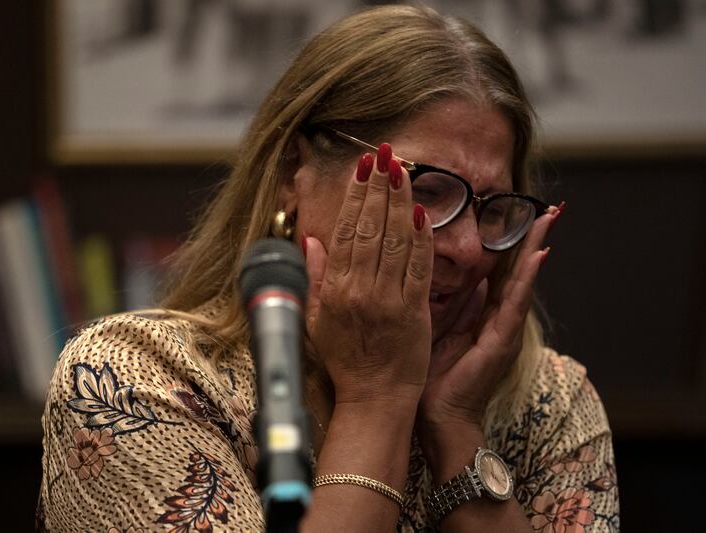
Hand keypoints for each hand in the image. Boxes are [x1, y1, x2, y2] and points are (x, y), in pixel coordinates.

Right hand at [302, 146, 433, 405]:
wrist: (374, 399)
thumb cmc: (343, 360)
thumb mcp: (315, 320)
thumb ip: (314, 278)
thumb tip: (311, 239)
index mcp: (336, 290)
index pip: (348, 232)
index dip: (357, 196)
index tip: (362, 168)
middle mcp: (362, 290)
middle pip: (373, 229)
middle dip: (379, 188)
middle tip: (385, 154)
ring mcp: (391, 300)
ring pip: (398, 241)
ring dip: (401, 202)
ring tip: (404, 171)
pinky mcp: (416, 311)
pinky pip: (420, 267)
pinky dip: (423, 238)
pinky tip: (423, 212)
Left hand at [417, 204, 561, 431]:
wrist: (438, 419)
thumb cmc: (431, 376)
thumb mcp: (435, 327)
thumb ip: (445, 302)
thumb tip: (442, 269)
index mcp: (480, 315)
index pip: (496, 271)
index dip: (507, 243)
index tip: (514, 213)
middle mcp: (497, 320)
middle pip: (515, 271)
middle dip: (530, 239)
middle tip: (548, 208)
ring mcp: (504, 330)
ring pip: (521, 282)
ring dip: (535, 250)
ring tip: (548, 220)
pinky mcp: (502, 342)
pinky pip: (515, 304)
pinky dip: (526, 280)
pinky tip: (538, 256)